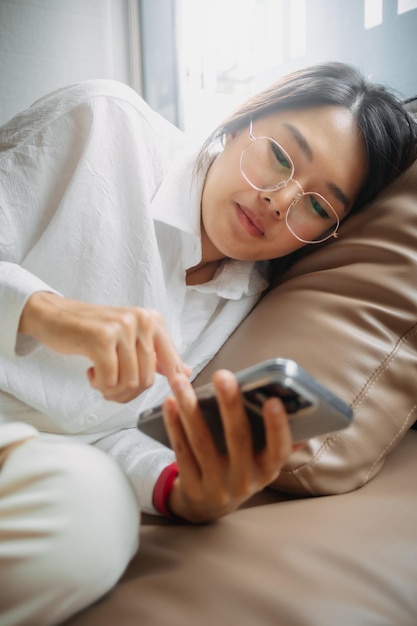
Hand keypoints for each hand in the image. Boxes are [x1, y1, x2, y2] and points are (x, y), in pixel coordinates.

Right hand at [19, 292, 189, 401]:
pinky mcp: (102, 337)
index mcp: (152, 320)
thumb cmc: (92, 331)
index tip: (177, 389)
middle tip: (111, 386)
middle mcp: (141, 320)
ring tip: (100, 378)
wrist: (54, 316)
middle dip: (128, 392)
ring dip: (112, 390)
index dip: (175, 379)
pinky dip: (100, 385)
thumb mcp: (129, 339)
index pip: (171, 359)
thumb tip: (186, 372)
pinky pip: (110, 380)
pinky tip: (92, 373)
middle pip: (148, 378)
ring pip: (129, 382)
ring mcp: (123, 327)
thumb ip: (156, 355)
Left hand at [163, 369, 297, 523]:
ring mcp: (217, 485)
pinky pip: (182, 450)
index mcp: (268, 469)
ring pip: (203, 441)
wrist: (209, 507)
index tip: (273, 399)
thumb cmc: (240, 467)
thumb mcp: (261, 460)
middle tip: (222, 375)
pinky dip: (174, 424)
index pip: (278, 449)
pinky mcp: (192, 486)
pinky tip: (169, 402)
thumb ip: (274, 436)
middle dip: (230, 405)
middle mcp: (245, 480)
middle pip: (238, 438)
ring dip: (191, 408)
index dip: (277, 426)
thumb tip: (292, 404)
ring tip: (182, 382)